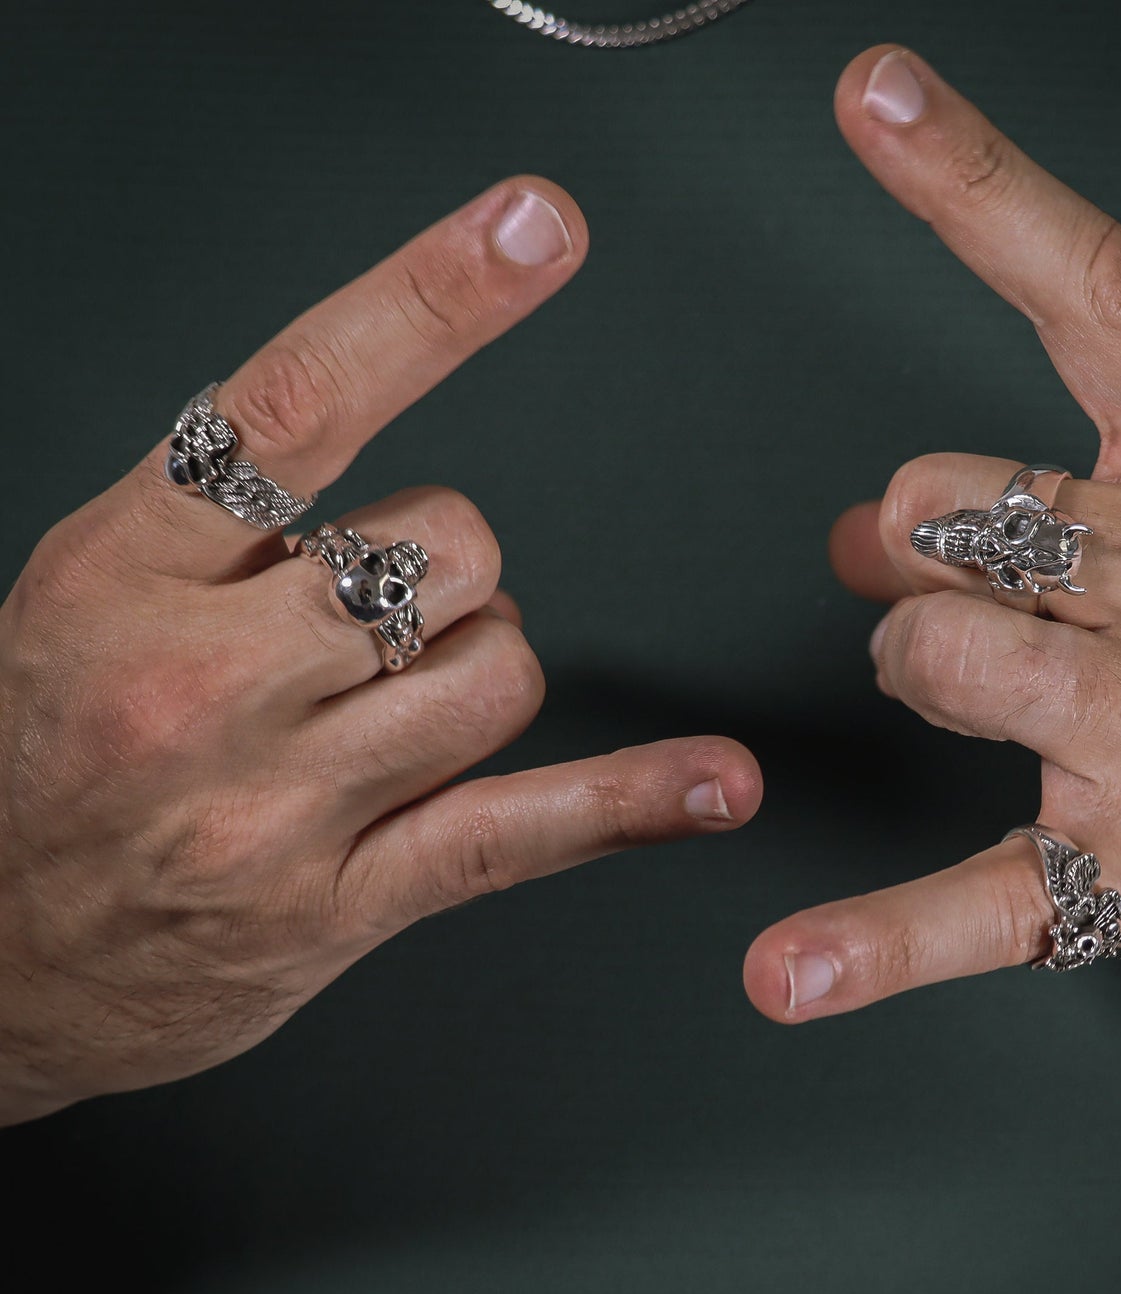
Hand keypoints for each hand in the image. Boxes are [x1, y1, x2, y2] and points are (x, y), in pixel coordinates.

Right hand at [0, 179, 760, 1125]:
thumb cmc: (42, 757)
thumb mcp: (90, 597)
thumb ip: (232, 525)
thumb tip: (403, 486)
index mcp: (127, 570)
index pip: (299, 400)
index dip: (430, 300)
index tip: (533, 228)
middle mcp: (201, 678)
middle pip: (448, 548)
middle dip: (447, 574)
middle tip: (376, 625)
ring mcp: (274, 800)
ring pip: (498, 672)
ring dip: (481, 672)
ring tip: (397, 715)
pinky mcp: (338, 901)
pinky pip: (518, 829)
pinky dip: (631, 799)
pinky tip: (715, 786)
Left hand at [744, 47, 1120, 1059]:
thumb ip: (1079, 503)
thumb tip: (885, 506)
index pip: (1097, 289)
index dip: (974, 184)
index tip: (878, 100)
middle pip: (945, 508)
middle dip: (913, 553)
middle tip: (942, 591)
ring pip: (931, 651)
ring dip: (916, 668)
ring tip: (969, 696)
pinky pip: (970, 901)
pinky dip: (870, 944)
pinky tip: (795, 973)